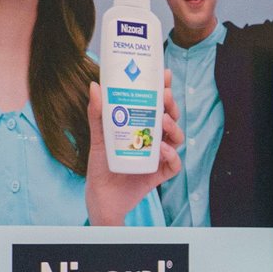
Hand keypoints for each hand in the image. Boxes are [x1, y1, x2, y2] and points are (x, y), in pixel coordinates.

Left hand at [84, 69, 182, 226]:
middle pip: (171, 119)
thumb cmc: (101, 165)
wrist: (101, 196)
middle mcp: (154, 139)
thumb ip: (97, 113)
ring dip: (173, 128)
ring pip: (176, 139)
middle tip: (165, 96)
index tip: (164, 75)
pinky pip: (174, 164)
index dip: (164, 89)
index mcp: (142, 127)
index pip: (157, 105)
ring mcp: (159, 156)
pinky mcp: (161, 173)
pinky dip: (171, 156)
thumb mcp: (98, 136)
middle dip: (172, 106)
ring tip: (163, 121)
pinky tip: (162, 150)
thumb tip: (95, 86)